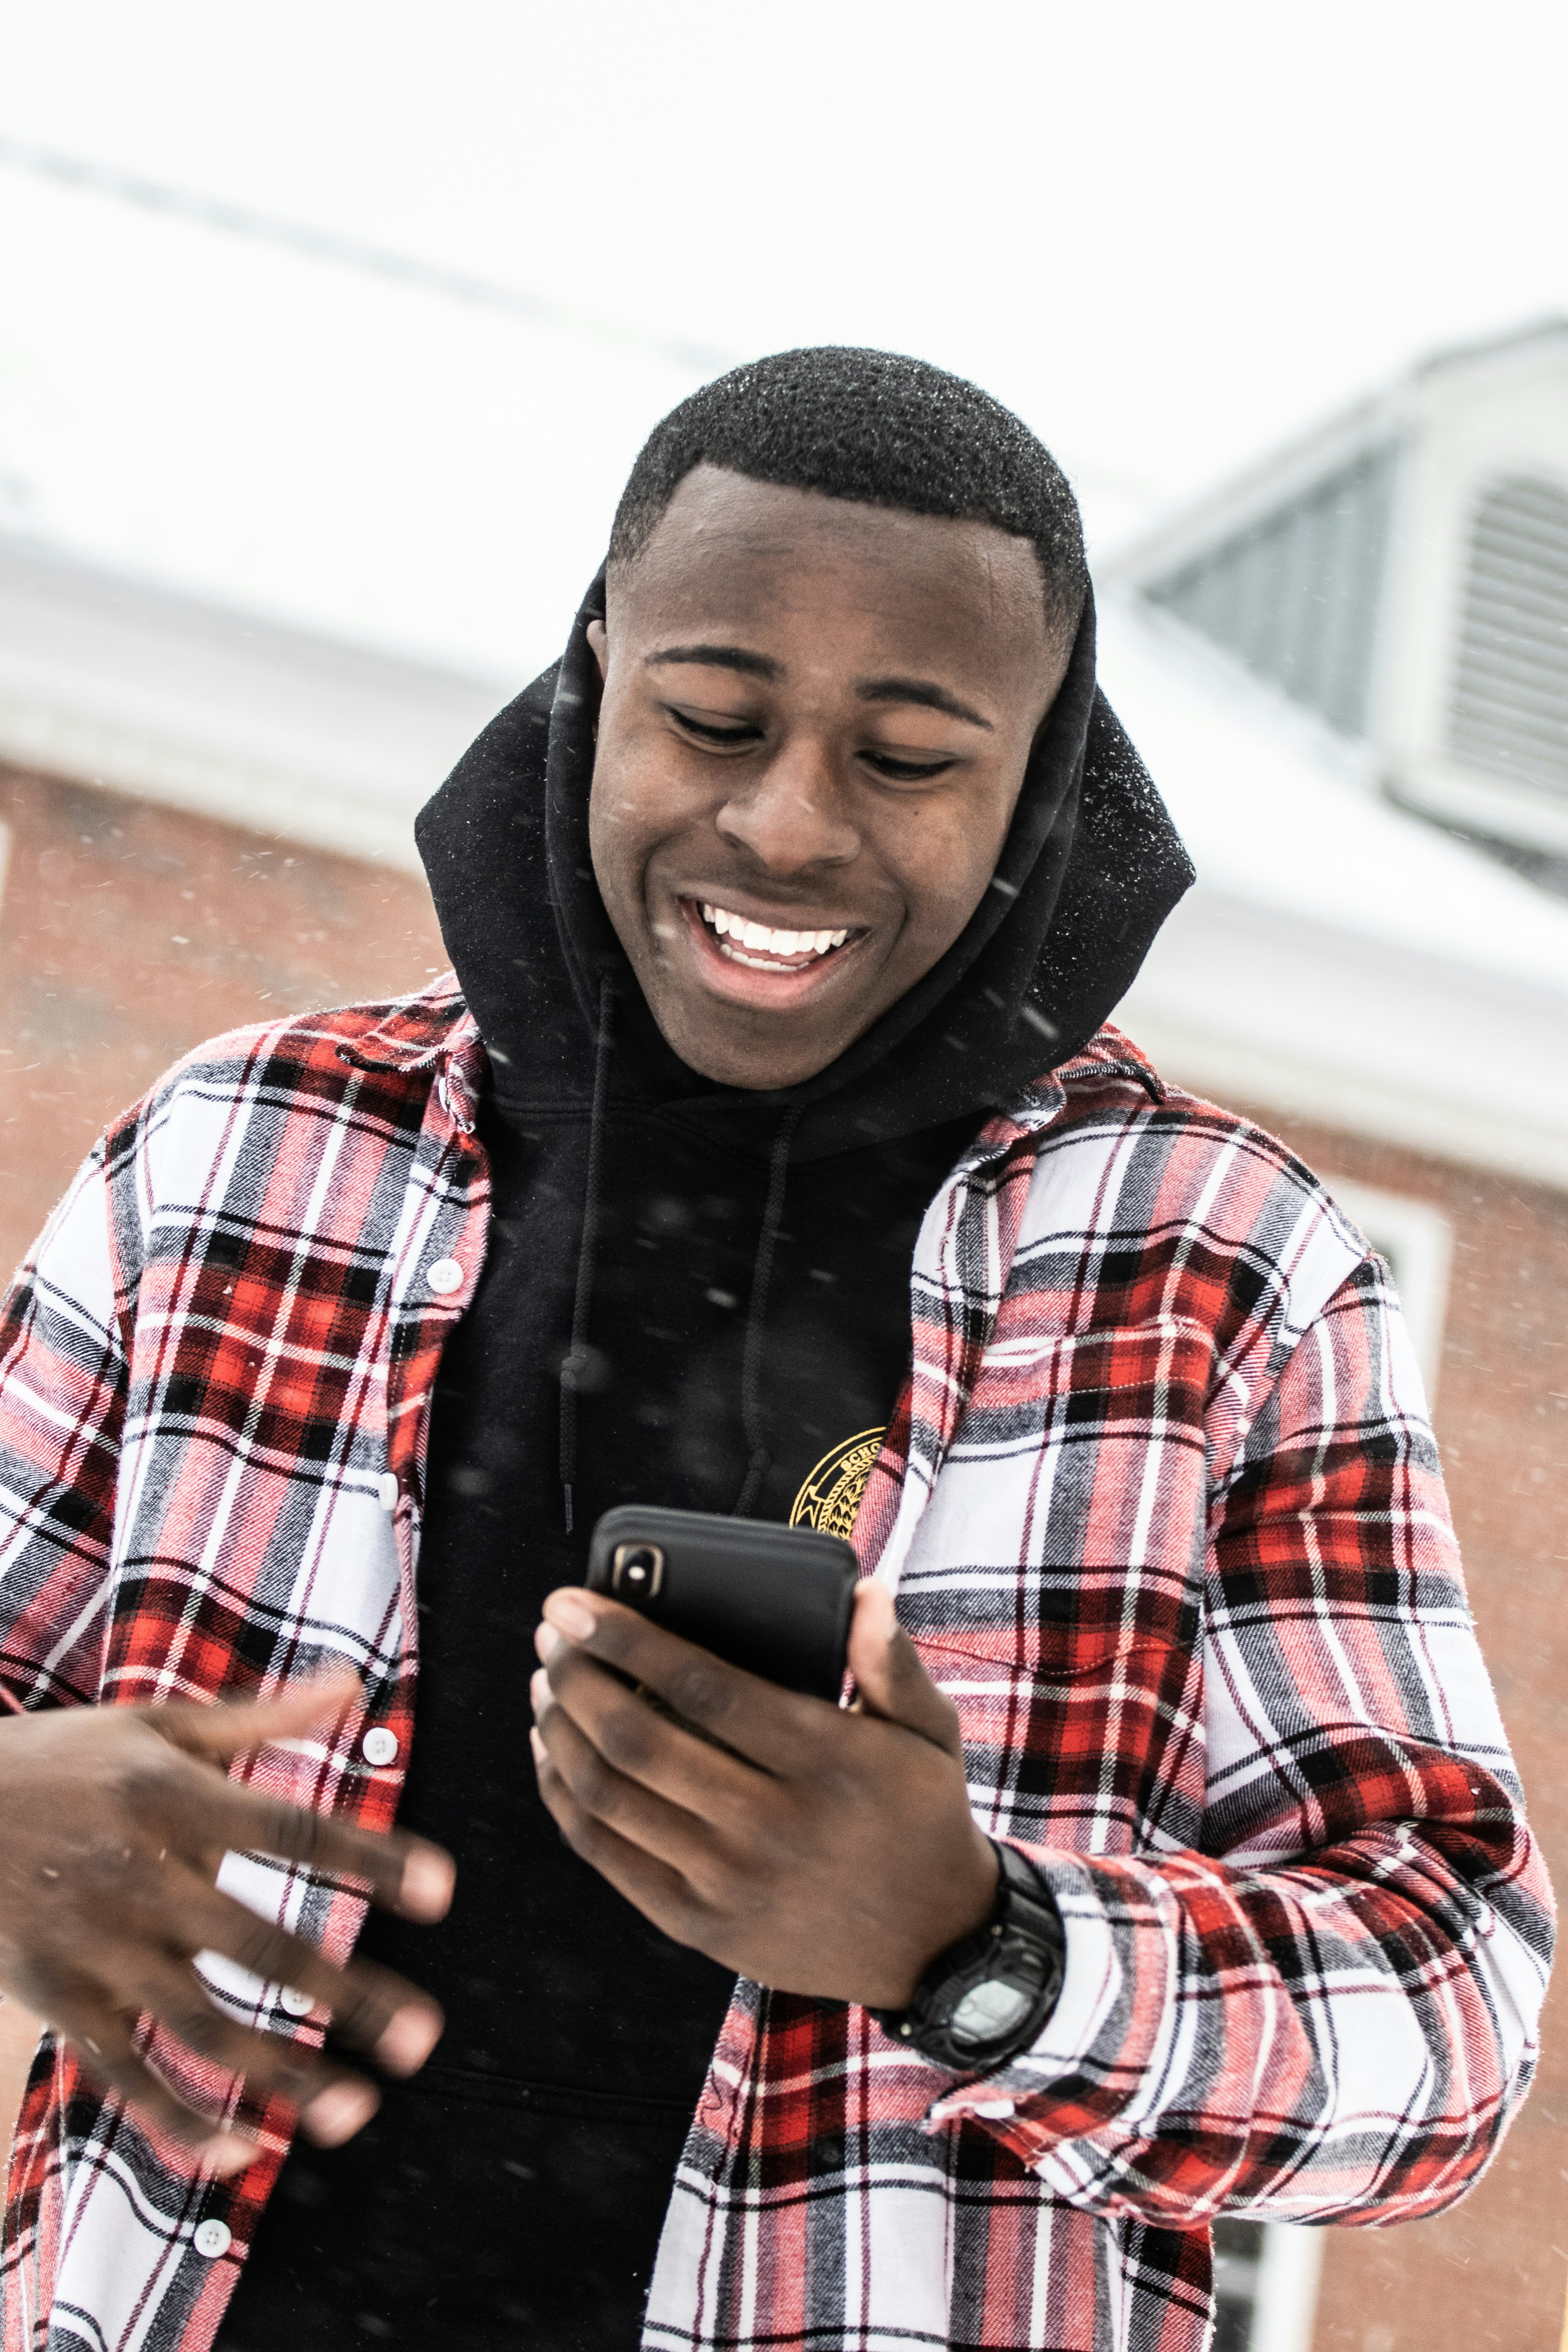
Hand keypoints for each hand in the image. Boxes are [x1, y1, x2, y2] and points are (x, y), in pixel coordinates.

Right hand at [0, 1674, 453, 2174]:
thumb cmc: (64, 1760)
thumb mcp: (157, 1725)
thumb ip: (262, 1718)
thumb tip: (354, 1683)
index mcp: (172, 1798)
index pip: (292, 1830)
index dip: (370, 1857)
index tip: (443, 1891)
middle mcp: (139, 1875)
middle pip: (258, 1943)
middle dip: (344, 1995)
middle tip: (421, 2038)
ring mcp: (95, 1947)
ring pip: (199, 2024)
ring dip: (280, 2072)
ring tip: (356, 2109)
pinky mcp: (58, 2000)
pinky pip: (123, 2073)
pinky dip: (178, 2119)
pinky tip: (241, 2151)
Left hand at [529, 1579, 996, 2008]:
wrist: (934, 1945)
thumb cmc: (921, 1816)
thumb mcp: (930, 1731)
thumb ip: (893, 1660)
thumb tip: (864, 1593)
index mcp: (824, 1761)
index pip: (701, 1686)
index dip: (626, 1640)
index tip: (574, 1604)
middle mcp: (771, 1825)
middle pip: (638, 1740)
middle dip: (577, 1677)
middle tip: (550, 1634)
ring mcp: (729, 1882)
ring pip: (610, 1797)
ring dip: (561, 1731)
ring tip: (545, 1684)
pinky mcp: (699, 1926)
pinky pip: (608, 1856)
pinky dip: (565, 1799)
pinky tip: (553, 1754)